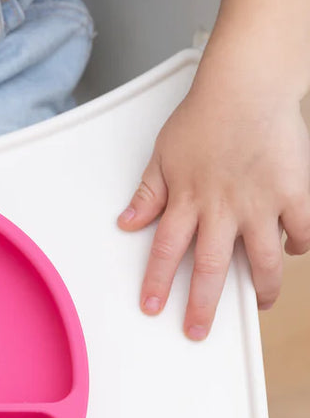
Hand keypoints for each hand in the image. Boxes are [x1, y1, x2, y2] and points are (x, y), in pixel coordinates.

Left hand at [117, 78, 309, 339]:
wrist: (248, 86)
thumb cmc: (204, 116)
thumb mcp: (163, 155)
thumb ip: (148, 192)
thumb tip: (126, 222)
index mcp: (186, 202)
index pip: (164, 253)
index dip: (155, 283)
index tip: (150, 307)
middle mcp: (221, 209)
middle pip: (208, 269)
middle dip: (201, 305)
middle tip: (197, 331)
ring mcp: (259, 204)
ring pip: (261, 260)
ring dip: (261, 288)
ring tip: (260, 305)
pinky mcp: (293, 192)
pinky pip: (300, 230)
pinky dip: (298, 245)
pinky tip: (292, 252)